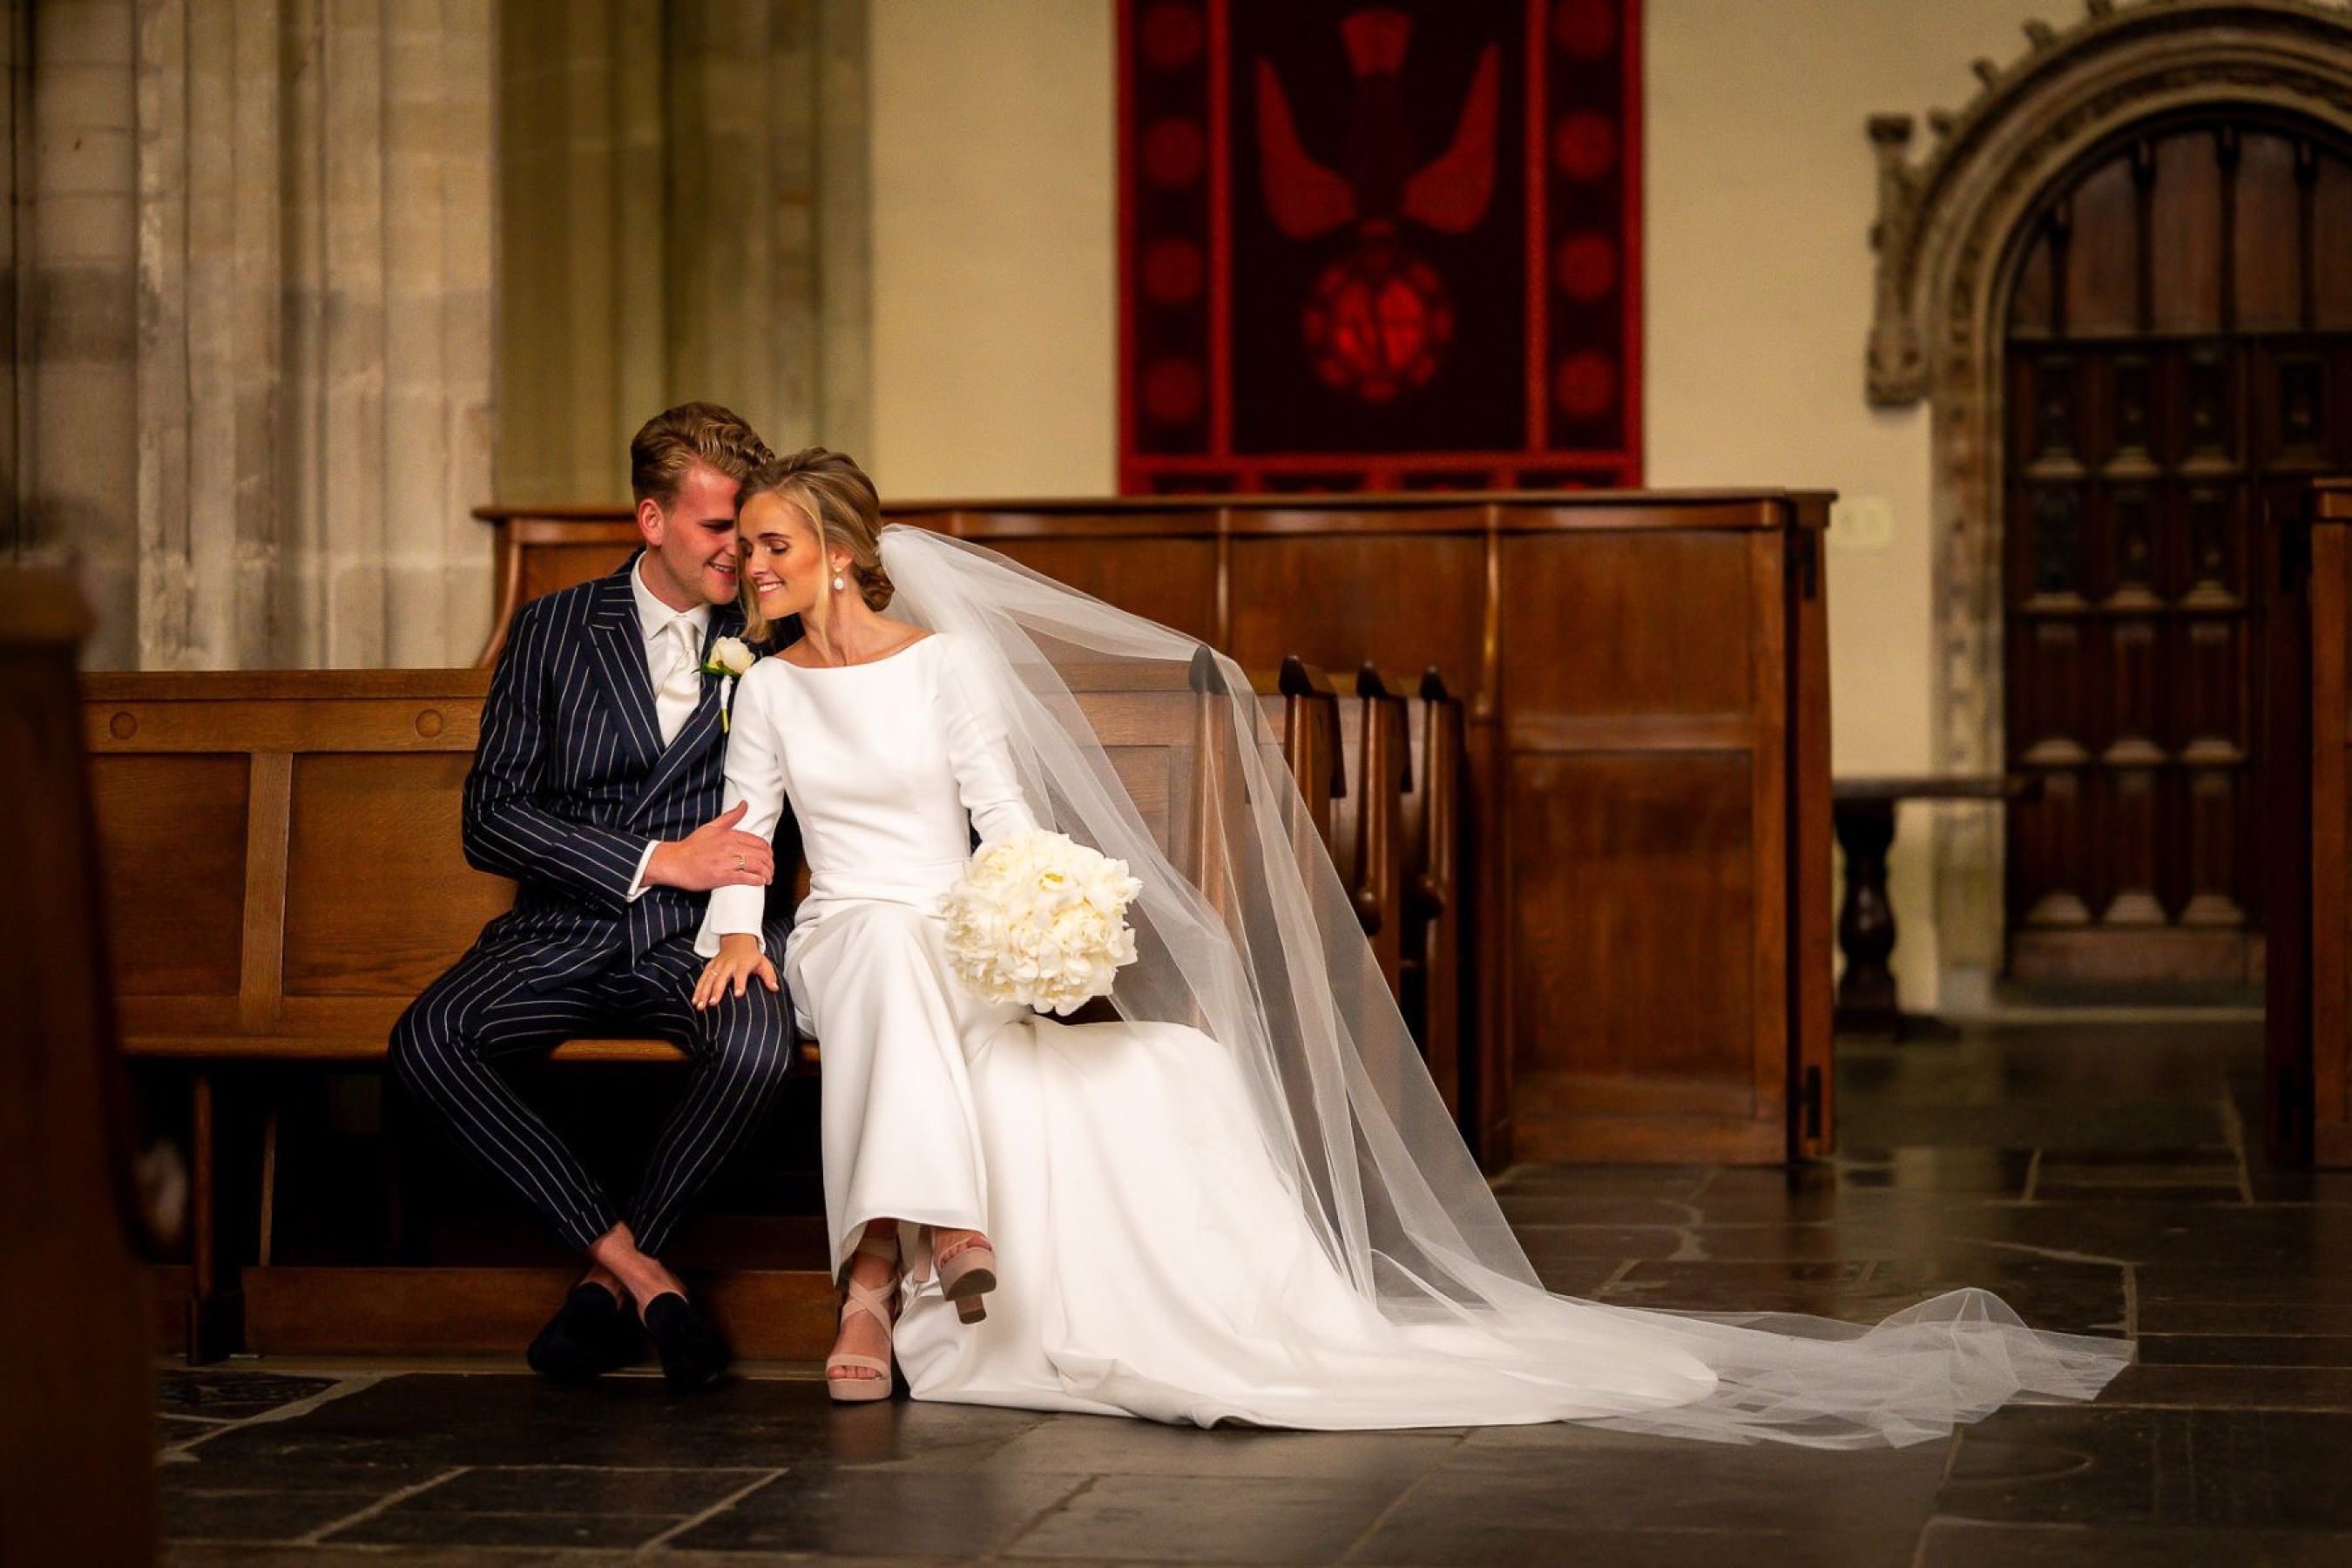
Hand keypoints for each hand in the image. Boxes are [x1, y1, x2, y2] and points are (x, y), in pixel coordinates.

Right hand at [647, 802, 773, 891]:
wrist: (674, 862)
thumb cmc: (692, 846)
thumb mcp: (711, 827)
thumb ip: (730, 816)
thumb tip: (745, 804)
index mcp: (730, 835)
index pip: (759, 842)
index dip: (768, 851)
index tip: (769, 857)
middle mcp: (730, 847)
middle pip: (761, 854)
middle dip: (770, 864)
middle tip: (770, 870)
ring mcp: (726, 862)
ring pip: (756, 866)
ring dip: (766, 873)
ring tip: (768, 878)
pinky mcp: (722, 876)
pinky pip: (745, 877)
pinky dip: (757, 880)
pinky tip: (761, 882)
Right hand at [694, 934, 778, 1009]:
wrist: (738, 940)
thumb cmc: (752, 956)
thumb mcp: (764, 963)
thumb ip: (769, 976)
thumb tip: (775, 988)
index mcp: (743, 964)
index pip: (741, 974)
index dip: (740, 983)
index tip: (739, 994)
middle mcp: (729, 964)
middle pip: (721, 978)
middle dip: (716, 991)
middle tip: (713, 1004)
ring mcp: (718, 965)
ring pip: (709, 979)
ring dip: (703, 992)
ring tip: (700, 1005)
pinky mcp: (710, 966)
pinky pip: (703, 978)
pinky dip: (698, 988)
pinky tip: (694, 1000)